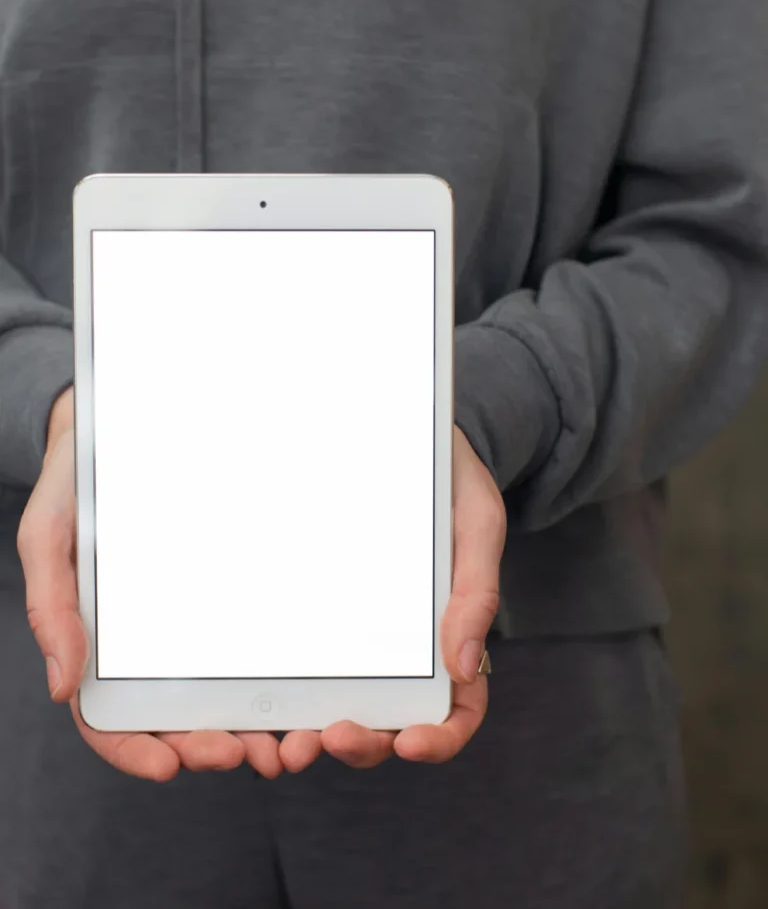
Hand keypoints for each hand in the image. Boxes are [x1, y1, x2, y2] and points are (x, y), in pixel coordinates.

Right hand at [16, 387, 282, 781]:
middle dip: (208, 745)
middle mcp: (146, 642)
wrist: (119, 427)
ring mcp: (189, 619)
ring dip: (249, 726)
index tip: (170, 766)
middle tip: (247, 754)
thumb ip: (52, 607)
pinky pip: (249, 637)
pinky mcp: (226, 589)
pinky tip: (301, 685)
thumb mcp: (49, 538)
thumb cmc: (77, 486)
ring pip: (217, 689)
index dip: (135, 750)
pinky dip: (272, 673)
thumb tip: (63, 686)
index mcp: (98, 642)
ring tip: (283, 742)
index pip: (109, 718)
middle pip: (173, 715)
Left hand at [279, 425, 506, 771]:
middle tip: (326, 739)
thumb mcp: (476, 526)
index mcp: (454, 635)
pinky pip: (302, 659)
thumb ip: (477, 592)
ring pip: (340, 703)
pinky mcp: (320, 610)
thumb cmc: (450, 481)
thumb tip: (461, 668)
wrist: (401, 432)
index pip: (458, 709)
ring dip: (312, 733)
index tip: (408, 740)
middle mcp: (406, 649)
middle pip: (390, 721)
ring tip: (282, 742)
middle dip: (360, 744)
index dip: (439, 739)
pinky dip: (284, 691)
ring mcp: (360, 634)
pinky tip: (256, 699)